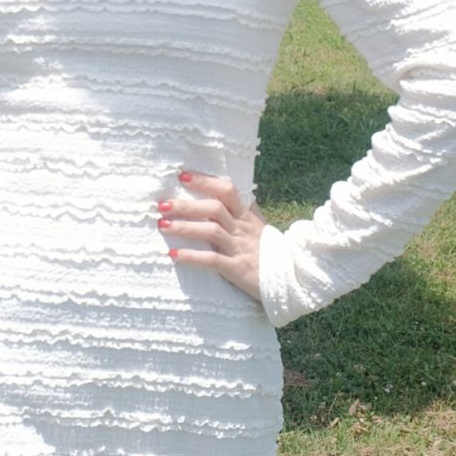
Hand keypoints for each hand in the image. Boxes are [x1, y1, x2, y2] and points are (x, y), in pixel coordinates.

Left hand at [158, 170, 266, 303]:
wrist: (293, 279)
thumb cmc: (270, 252)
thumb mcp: (259, 227)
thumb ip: (244, 211)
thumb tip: (231, 192)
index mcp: (246, 216)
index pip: (227, 190)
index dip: (205, 181)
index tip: (182, 176)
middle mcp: (242, 228)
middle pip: (214, 209)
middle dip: (186, 205)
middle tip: (162, 204)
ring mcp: (240, 248)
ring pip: (211, 231)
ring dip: (184, 227)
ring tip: (162, 225)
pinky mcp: (238, 269)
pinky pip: (213, 260)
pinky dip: (192, 257)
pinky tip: (174, 255)